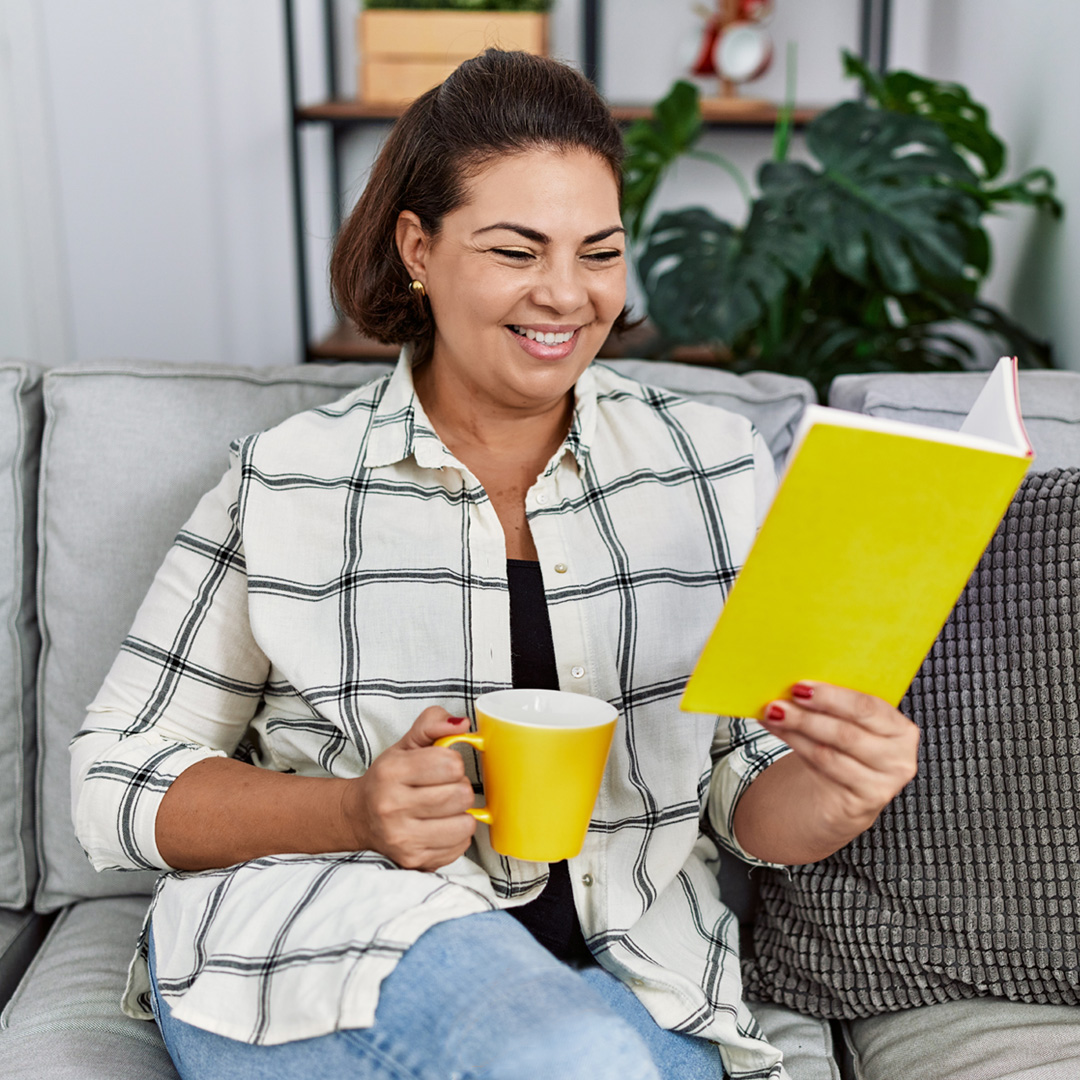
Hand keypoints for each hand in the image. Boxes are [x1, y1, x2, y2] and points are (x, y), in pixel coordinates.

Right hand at [342, 707, 476, 870]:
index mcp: (391, 773)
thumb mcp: (406, 744)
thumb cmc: (388, 778)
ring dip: (461, 814)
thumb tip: (462, 725)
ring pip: (465, 824)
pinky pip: (460, 847)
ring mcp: (403, 839)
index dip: (453, 762)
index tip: (442, 766)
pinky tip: (439, 826)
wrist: (360, 816)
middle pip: (461, 795)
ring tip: (444, 808)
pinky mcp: (414, 861)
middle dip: (459, 787)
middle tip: (443, 788)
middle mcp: (392, 807)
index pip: (451, 764)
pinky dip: (456, 835)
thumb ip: (433, 724)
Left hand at [755, 681, 919, 857]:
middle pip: (847, 733)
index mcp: (900, 729)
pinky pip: (821, 770)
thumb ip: (834, 703)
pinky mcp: (862, 802)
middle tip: (778, 704)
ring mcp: (883, 784)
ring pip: (829, 752)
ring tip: (772, 716)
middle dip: (808, 716)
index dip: (832, 697)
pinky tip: (779, 732)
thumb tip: (795, 681)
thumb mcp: (849, 722)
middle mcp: (898, 757)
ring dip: (795, 731)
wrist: (843, 791)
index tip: (800, 687)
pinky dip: (795, 746)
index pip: (868, 708)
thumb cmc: (845, 747)